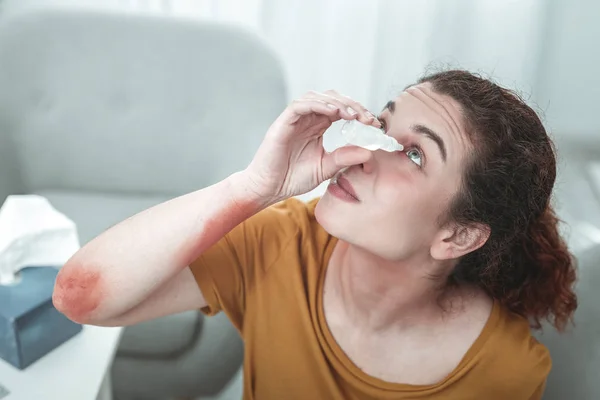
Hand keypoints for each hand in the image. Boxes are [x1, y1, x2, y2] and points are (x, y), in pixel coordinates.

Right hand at [243, 90, 379, 202]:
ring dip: (337, 103)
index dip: (358, 112)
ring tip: (352, 115)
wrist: (269, 188)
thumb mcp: (326, 168)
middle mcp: (307, 119)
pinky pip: (301, 105)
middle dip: (352, 104)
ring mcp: (294, 119)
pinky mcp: (283, 122)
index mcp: (317, 126)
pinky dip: (318, 105)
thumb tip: (369, 152)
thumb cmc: (292, 178)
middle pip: (332, 98)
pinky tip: (333, 112)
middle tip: (367, 118)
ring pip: (317, 97)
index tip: (374, 124)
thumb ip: (344, 158)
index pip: (341, 110)